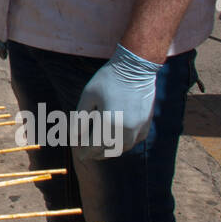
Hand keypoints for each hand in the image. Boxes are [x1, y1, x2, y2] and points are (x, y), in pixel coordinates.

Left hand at [75, 44, 161, 158]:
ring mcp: (138, 129)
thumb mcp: (88, 96)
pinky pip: (134, 142)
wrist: (135, 68)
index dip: (84, 151)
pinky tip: (117, 141)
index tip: (77, 153)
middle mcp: (125, 130)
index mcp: (108, 123)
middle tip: (87, 153)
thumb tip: (73, 136)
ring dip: (110, 151)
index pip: (93, 146)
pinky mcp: (146, 125)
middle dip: (96, 153)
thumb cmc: (108, 79)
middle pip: (108, 150)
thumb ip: (79, 119)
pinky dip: (124, 144)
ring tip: (100, 149)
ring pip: (122, 149)